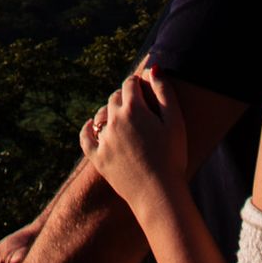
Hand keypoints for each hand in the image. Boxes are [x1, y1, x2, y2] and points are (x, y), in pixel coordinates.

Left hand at [79, 69, 189, 207]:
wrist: (159, 194)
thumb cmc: (172, 157)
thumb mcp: (175, 121)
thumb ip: (165, 91)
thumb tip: (153, 68)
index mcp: (134, 108)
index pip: (130, 84)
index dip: (137, 83)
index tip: (143, 86)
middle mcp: (114, 121)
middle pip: (115, 98)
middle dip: (124, 97)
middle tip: (135, 103)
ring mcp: (104, 140)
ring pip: (100, 115)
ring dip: (109, 111)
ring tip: (119, 116)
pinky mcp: (98, 159)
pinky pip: (86, 138)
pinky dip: (87, 129)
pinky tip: (91, 125)